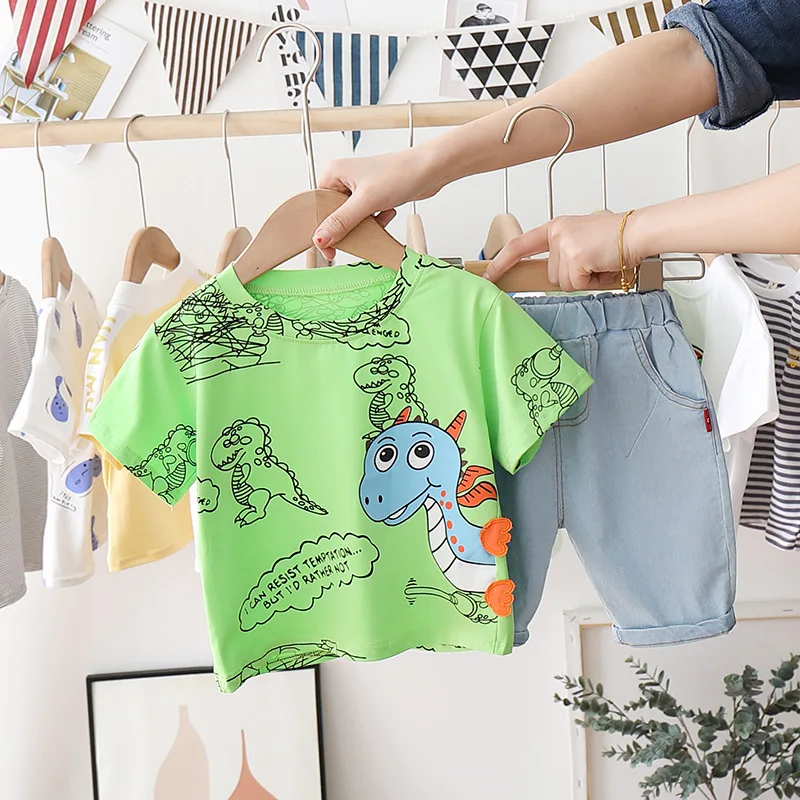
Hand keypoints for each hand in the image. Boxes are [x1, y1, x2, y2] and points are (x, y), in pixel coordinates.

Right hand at [314, 149, 441, 260]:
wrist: (430, 170)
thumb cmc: (400, 173)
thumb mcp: (366, 202)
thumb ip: (342, 222)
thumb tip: (321, 238)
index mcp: (334, 172)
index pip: (316, 206)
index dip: (321, 228)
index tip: (328, 247)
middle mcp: (344, 178)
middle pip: (333, 214)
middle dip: (348, 226)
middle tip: (359, 233)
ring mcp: (359, 187)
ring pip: (351, 218)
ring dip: (365, 225)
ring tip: (377, 218)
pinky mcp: (373, 196)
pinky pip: (366, 217)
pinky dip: (376, 221)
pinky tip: (386, 213)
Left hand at [484, 210, 646, 291]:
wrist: (640, 232)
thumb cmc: (618, 239)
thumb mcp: (582, 242)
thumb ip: (564, 256)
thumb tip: (555, 278)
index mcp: (557, 227)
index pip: (519, 245)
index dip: (502, 262)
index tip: (488, 275)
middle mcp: (557, 233)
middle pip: (551, 275)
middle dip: (574, 277)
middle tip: (594, 263)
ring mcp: (564, 244)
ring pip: (564, 282)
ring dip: (585, 280)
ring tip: (601, 264)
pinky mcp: (575, 256)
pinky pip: (577, 284)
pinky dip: (593, 282)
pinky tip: (604, 267)